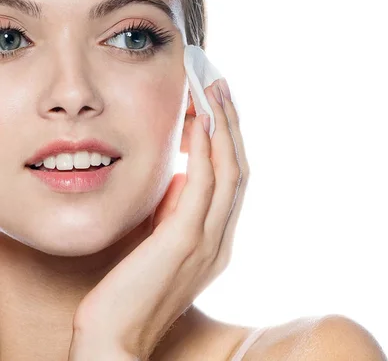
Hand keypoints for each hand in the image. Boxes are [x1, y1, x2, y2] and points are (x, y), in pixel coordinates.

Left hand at [68, 81, 249, 359]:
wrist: (116, 337)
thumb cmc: (131, 289)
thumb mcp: (160, 240)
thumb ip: (175, 208)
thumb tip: (181, 172)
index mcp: (219, 239)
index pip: (234, 180)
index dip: (230, 139)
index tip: (218, 104)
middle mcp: (223, 238)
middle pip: (240, 168)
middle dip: (232, 122)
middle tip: (220, 83)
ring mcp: (209, 241)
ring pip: (230, 171)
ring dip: (223, 125)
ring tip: (212, 88)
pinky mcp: (185, 241)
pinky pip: (204, 185)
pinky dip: (205, 149)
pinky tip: (198, 121)